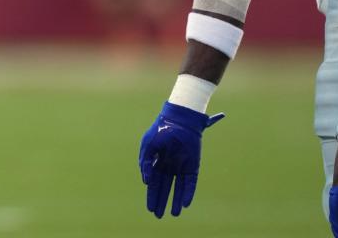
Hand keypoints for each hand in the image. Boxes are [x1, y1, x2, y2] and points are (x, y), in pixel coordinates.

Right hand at [139, 101, 224, 217]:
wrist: (178, 120)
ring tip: (173, 214)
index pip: (154, 182)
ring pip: (178, 188)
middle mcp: (169, 166)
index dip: (152, 195)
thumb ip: (145, 163)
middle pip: (165, 187)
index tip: (150, 208)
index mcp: (157, 161)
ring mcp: (181, 166)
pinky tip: (184, 204)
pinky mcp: (193, 166)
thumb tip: (146, 182)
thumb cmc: (160, 130)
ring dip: (175, 200)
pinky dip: (187, 193)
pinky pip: (190, 182)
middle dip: (161, 201)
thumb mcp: (147, 146)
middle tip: (158, 215)